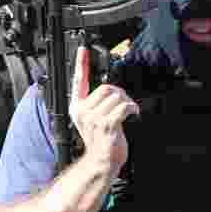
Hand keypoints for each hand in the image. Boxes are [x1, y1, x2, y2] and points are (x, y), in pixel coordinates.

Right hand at [69, 45, 138, 170]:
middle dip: (120, 94)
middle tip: (125, 104)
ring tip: (128, 112)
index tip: (82, 49)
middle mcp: (82, 111)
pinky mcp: (106, 125)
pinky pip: (123, 107)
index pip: (78, 81)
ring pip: (117, 97)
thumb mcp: (93, 120)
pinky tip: (134, 114)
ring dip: (127, 103)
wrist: (102, 162)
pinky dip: (132, 108)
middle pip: (106, 87)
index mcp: (77, 107)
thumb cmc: (101, 142)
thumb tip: (112, 91)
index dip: (81, 63)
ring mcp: (93, 119)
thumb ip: (96, 105)